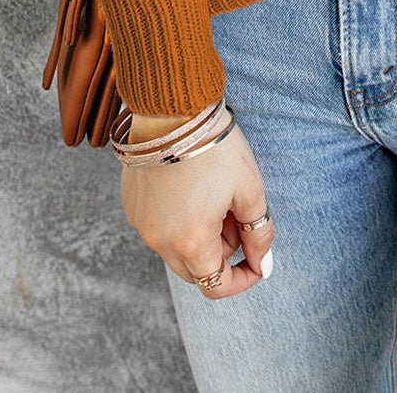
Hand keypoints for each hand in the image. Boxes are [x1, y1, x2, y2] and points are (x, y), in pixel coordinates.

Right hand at [121, 112, 274, 297]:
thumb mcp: (249, 188)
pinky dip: (178, 220)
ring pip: (175, 249)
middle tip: (237, 217)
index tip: (257, 261)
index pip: (217, 286)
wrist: (172, 109)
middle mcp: (160, 241)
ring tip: (216, 197)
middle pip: (195, 271)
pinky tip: (192, 188)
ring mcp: (141, 224)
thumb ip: (258, 232)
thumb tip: (263, 264)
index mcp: (191, 243)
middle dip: (222, 254)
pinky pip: (158, 227)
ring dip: (199, 237)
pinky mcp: (132, 204)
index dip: (243, 278)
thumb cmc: (216, 148)